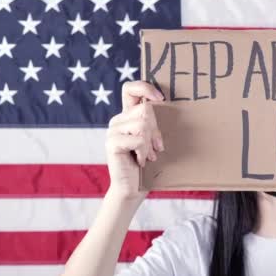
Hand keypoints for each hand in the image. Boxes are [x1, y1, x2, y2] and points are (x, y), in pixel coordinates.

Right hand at [105, 81, 164, 200]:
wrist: (133, 188)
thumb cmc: (148, 163)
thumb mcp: (154, 138)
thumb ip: (154, 122)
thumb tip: (164, 104)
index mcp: (128, 115)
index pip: (130, 88)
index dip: (145, 87)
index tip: (161, 98)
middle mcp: (118, 120)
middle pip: (144, 109)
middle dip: (155, 129)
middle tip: (156, 147)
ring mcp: (112, 131)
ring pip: (142, 123)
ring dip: (150, 143)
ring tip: (148, 155)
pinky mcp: (112, 143)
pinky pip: (138, 138)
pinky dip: (143, 151)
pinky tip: (140, 160)